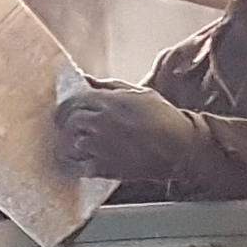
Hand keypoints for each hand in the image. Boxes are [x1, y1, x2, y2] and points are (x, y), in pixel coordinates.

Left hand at [52, 83, 205, 184]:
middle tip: (66, 128)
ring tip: (73, 144)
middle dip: (67, 124)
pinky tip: (75, 161)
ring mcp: (99, 146)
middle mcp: (100, 122)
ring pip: (70, 143)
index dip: (68, 106)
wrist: (179, 147)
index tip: (66, 111)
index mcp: (108, 101)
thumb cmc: (162, 117)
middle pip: (69, 121)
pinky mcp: (103, 167)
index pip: (73, 101)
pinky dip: (72, 163)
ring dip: (69, 143)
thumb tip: (86, 79)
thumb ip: (109, 86)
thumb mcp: (138, 93)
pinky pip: (76, 165)